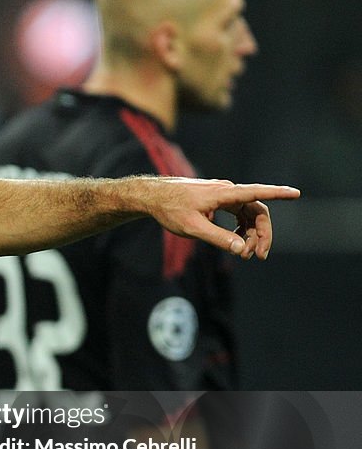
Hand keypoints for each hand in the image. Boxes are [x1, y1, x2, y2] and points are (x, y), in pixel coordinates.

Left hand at [146, 178, 299, 259]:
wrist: (152, 197)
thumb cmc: (170, 209)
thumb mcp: (192, 228)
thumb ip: (218, 238)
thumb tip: (242, 249)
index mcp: (223, 194)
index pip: (256, 192)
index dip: (277, 194)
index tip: (296, 194)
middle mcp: (226, 191)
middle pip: (256, 210)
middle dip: (261, 233)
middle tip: (258, 256)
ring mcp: (222, 195)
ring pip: (248, 213)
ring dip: (251, 233)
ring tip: (244, 253)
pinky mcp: (217, 200)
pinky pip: (238, 214)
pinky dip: (241, 228)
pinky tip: (235, 241)